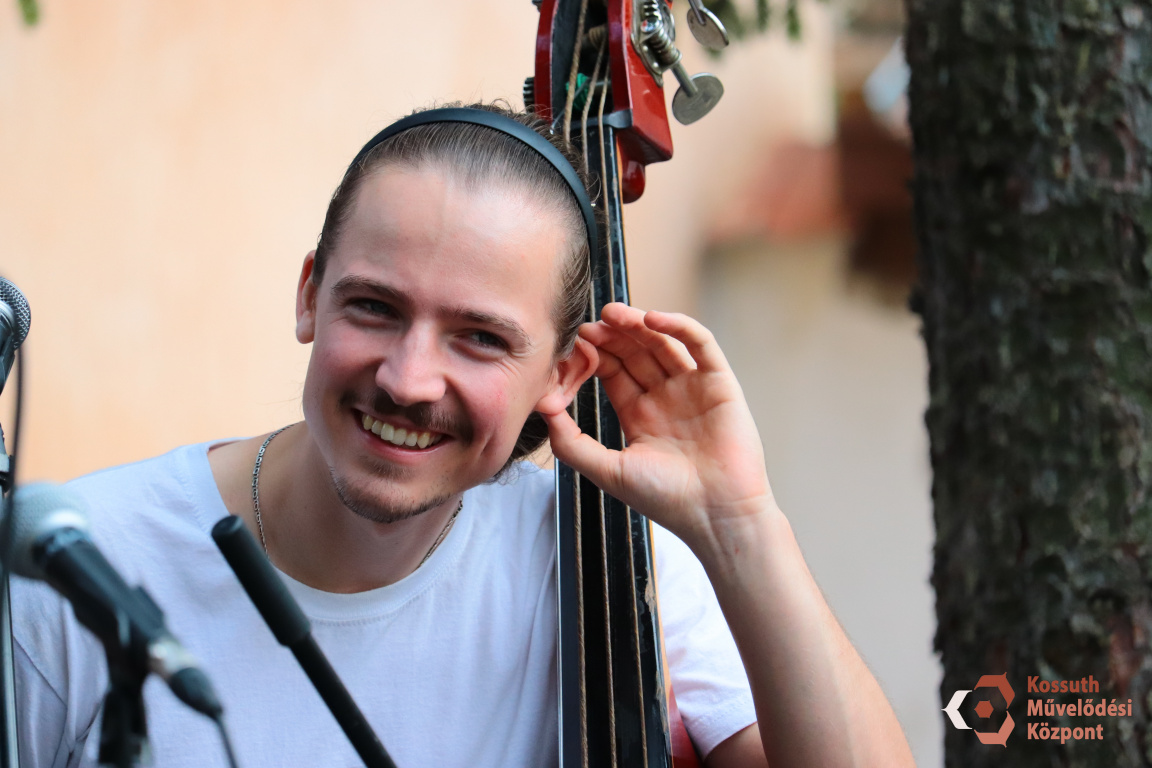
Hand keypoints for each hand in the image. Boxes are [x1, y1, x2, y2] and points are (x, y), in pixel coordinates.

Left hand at [544, 303, 775, 550]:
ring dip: (638, 324)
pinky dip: (678, 326)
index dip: (593, 355)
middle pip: (634, 352)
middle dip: (611, 335)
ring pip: (663, 342)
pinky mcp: (720, 382)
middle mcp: (666, 397)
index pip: (612, 372)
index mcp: (640, 415)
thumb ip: (572, 442)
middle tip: (588, 324)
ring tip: (613, 313)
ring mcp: (693, 387)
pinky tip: (652, 318)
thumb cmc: (667, 499)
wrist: (717, 515)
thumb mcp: (608, 470)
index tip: (572, 344)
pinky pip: (700, 344)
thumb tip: (542, 408)